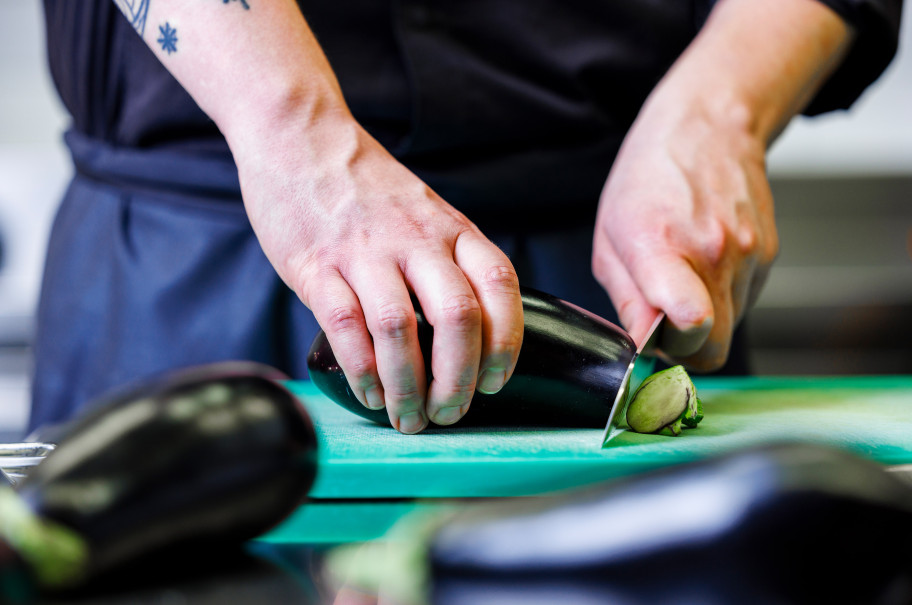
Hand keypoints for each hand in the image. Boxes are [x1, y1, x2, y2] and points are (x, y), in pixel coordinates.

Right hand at [233, 114, 522, 432]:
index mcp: (450, 228)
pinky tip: (368, 393)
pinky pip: (346, 328)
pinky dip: (362, 372)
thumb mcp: (426, 211)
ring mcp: (366, 252)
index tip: (497, 381)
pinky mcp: (317, 265)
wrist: (300, 137)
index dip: (507, 341)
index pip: (499, 285)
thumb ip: (449, 259)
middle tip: (450, 414)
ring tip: (408, 417)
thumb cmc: (366, 186)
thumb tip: (469, 332)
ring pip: (400, 330)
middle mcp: (415, 239)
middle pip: (457, 317)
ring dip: (408, 387)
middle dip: (459, 380)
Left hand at [592, 93, 777, 370]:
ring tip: (681, 277)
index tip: (656, 340)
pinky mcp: (768, 255)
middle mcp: (713, 253)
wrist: (706, 129)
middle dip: (685, 348)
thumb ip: (626, 299)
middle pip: (712, 346)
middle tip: (661, 322)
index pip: (690, 320)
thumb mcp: (610, 239)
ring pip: (729, 327)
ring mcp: (747, 254)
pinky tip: (704, 264)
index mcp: (662, 247)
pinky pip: (744, 302)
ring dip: (704, 320)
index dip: (675, 346)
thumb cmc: (648, 181)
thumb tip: (639, 345)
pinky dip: (722, 297)